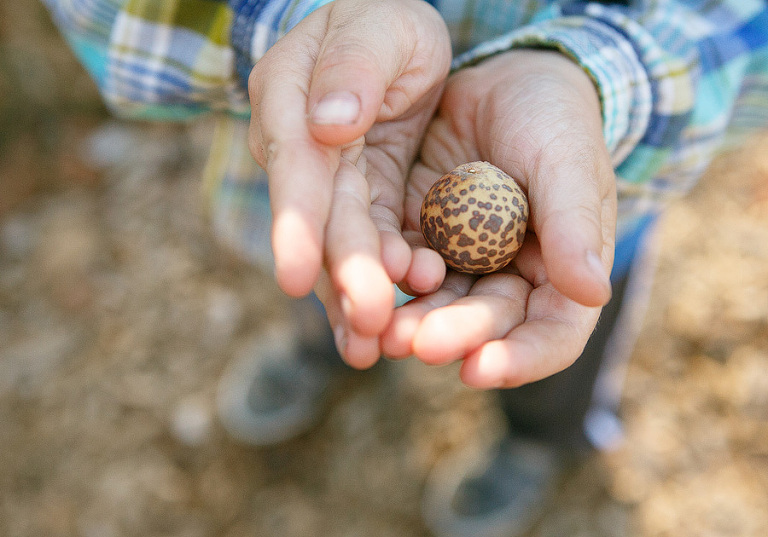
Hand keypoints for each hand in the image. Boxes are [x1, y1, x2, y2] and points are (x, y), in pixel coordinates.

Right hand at [247, 0, 450, 367]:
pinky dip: (374, 284)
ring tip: (371, 348)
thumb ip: (353, 69)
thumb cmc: (383, 23)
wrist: (391, 43)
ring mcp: (328, 181)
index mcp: (290, 99)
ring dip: (354, 295)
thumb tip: (328, 127)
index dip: (298, 220)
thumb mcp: (379, 27)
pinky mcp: (360, 200)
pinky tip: (388, 328)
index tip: (300, 274)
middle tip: (367, 324)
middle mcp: (300, 150)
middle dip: (341, 272)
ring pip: (340, 244)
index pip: (295, 164)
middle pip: (320, 218)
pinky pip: (366, 246)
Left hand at [381, 50, 616, 387]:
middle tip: (414, 343)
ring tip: (381, 328)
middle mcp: (513, 276)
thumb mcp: (567, 161)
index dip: (520, 359)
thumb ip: (575, 224)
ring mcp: (466, 260)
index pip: (553, 333)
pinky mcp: (426, 236)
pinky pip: (405, 265)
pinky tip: (367, 279)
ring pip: (441, 303)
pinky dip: (388, 276)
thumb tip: (594, 292)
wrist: (502, 80)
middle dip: (453, 336)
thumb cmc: (552, 117)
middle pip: (487, 324)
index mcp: (563, 270)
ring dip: (413, 319)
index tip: (479, 370)